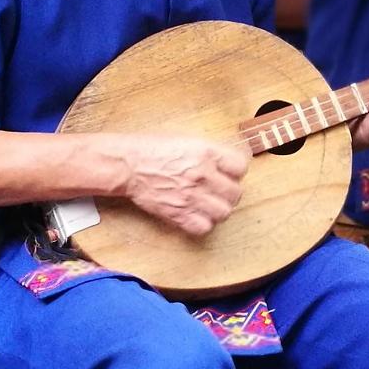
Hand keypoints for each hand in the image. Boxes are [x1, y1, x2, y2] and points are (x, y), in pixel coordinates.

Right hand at [120, 135, 247, 237]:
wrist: (128, 165)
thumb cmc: (151, 149)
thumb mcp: (186, 140)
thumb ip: (208, 153)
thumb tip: (224, 164)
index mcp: (206, 153)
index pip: (241, 167)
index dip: (235, 171)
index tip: (228, 173)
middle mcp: (202, 175)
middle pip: (235, 193)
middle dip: (229, 193)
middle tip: (218, 191)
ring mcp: (191, 196)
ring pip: (224, 213)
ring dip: (218, 210)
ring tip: (209, 205)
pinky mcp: (178, 213)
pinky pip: (203, 227)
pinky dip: (203, 224)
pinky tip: (196, 215)